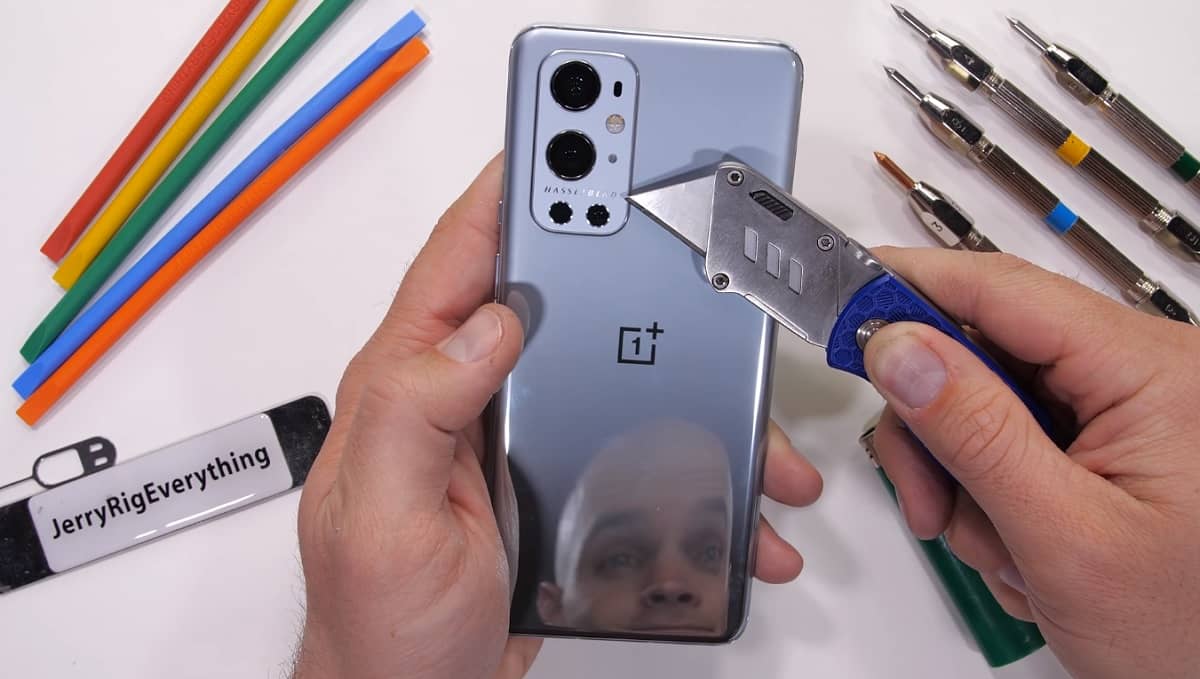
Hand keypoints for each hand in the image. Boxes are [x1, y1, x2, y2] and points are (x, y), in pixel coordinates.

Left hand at [290, 154, 823, 678]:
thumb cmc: (380, 625)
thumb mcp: (382, 519)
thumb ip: (418, 412)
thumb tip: (487, 325)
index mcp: (410, 391)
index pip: (455, 271)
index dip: (503, 202)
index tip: (556, 157)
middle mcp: (461, 403)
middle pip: (547, 307)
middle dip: (623, 277)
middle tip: (686, 253)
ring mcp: (509, 440)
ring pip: (606, 379)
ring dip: (684, 390)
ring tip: (750, 422)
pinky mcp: (549, 479)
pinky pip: (625, 445)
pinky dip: (686, 466)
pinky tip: (730, 497)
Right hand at [863, 248, 1199, 678]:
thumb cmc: (1190, 633)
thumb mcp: (1066, 538)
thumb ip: (977, 434)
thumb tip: (899, 349)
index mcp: (1152, 371)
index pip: (1003, 290)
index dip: (912, 288)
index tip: (841, 302)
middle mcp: (1141, 372)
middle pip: (985, 350)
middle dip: (937, 429)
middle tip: (925, 498)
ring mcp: (1124, 407)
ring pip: (986, 401)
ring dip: (963, 476)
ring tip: (996, 548)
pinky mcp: (1107, 439)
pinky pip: (1011, 437)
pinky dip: (991, 493)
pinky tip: (1021, 546)